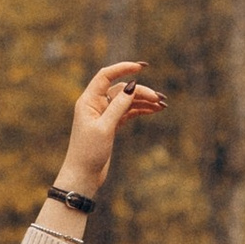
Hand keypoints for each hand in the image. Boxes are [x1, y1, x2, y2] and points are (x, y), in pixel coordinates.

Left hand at [56, 60, 163, 196]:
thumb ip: (118, 106)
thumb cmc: (89, 152)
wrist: (83, 176)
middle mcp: (95, 104)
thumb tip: (131, 85)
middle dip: (140, 92)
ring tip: (161, 105)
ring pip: (126, 101)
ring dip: (143, 101)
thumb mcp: (105, 128)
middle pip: (121, 89)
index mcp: (89, 101)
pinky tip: (153, 110)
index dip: (123, 68)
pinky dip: (140, 110)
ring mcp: (103, 115)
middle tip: (159, 99)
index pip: (106, 76)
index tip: (141, 67)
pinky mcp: (110, 125)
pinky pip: (127, 112)